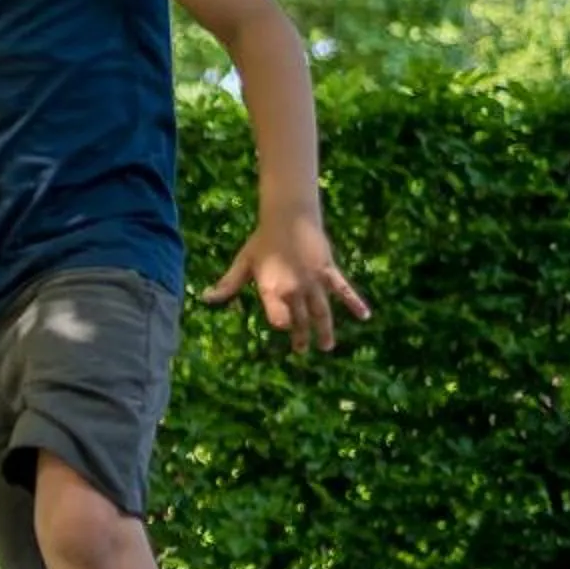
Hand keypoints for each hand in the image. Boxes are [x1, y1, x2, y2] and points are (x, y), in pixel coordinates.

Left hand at [201, 214, 369, 353]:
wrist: (288, 217)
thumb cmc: (262, 241)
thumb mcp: (243, 263)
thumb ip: (227, 284)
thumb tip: (205, 298)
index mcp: (271, 289)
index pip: (278, 316)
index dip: (281, 323)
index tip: (283, 328)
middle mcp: (294, 289)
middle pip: (300, 319)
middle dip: (301, 336)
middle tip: (301, 351)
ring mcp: (313, 282)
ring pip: (321, 311)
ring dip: (324, 330)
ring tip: (326, 347)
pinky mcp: (328, 272)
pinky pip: (343, 290)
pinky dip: (355, 303)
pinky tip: (365, 316)